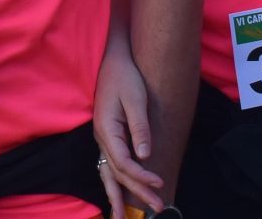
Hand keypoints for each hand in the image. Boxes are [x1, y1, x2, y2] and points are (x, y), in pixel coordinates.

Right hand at [92, 37, 165, 214]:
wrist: (113, 58)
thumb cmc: (125, 77)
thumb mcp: (135, 99)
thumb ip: (139, 128)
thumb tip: (145, 157)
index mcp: (106, 130)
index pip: (124, 163)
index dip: (142, 177)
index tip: (160, 183)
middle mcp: (101, 138)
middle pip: (117, 173)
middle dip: (136, 193)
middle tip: (158, 208)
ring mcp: (102, 138)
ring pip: (108, 173)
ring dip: (118, 195)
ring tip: (124, 217)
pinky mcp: (107, 136)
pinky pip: (108, 165)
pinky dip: (113, 182)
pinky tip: (118, 193)